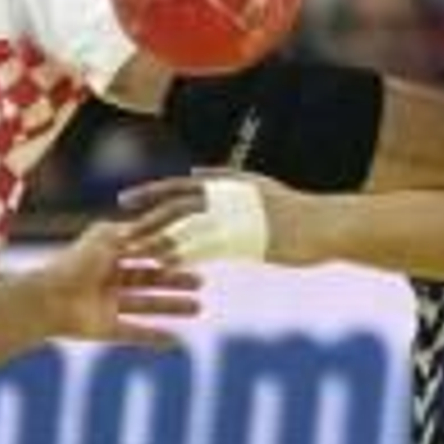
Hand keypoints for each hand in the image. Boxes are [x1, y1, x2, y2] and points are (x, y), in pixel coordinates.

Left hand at [38, 221, 202, 347]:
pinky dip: (154, 337)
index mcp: (107, 255)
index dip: (165, 254)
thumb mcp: (106, 238)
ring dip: (172, 306)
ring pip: (147, 305)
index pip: (142, 253)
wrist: (47, 299)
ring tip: (198, 307)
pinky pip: (135, 333)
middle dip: (175, 281)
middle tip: (201, 282)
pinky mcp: (105, 329)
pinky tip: (176, 340)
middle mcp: (108, 280)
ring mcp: (108, 305)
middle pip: (149, 280)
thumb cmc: (76, 262)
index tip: (191, 252)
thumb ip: (132, 234)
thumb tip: (159, 231)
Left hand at [119, 173, 333, 268]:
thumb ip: (224, 180)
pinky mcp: (245, 240)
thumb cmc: (293, 210)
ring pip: (187, 229)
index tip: (123, 199)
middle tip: (118, 231)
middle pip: (174, 207)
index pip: (178, 187)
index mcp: (226, 183)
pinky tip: (166, 268)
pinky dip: (184, 257)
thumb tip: (195, 175)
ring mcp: (234, 218)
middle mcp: (226, 196)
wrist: (325, 225)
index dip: (149, 193)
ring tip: (134, 253)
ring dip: (159, 241)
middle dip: (144, 219)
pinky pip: (206, 250)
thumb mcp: (257, 186)